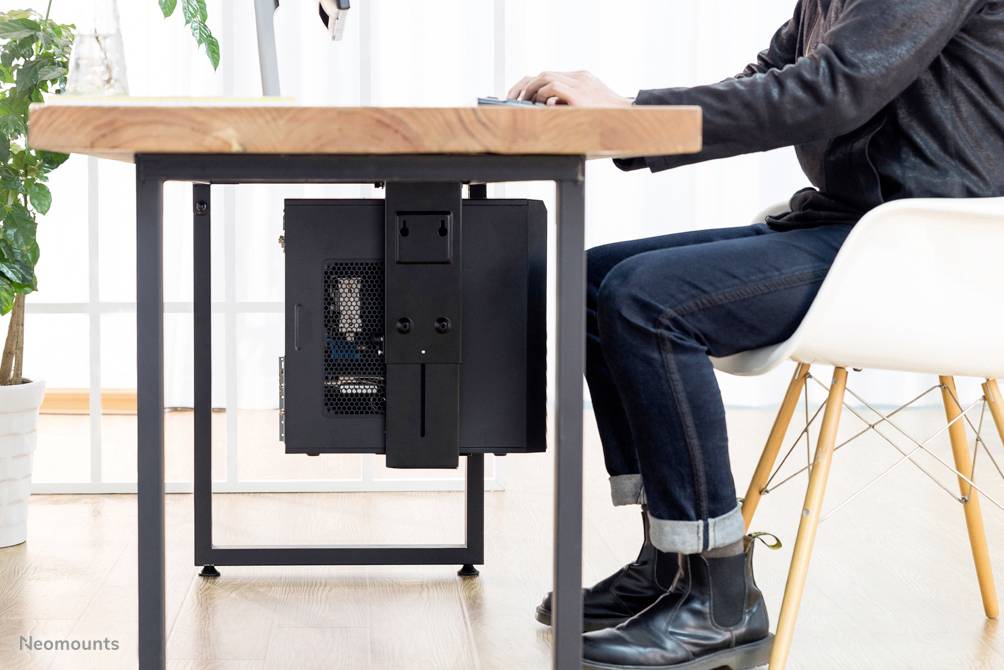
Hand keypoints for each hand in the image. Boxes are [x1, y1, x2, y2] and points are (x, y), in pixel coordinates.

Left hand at [506, 71, 631, 107]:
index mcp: (581, 79)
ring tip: (521, 102)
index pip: (549, 75)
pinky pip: (553, 87)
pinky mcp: (580, 94)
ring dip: (529, 90)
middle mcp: (579, 77)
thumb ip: (569, 104)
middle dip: (524, 86)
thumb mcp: (587, 107)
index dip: (531, 84)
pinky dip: (542, 95)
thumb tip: (547, 108)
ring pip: (545, 77)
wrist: (630, 119)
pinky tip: (538, 105)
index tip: (519, 95)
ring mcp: (580, 84)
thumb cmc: (608, 119)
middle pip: (543, 74)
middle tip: (512, 98)